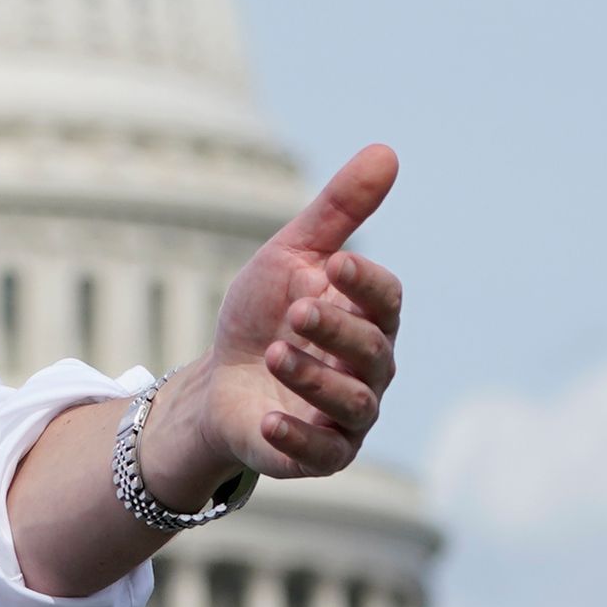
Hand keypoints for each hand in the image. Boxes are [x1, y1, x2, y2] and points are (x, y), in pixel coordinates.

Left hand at [148, 144, 403, 498]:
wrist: (219, 381)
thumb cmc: (263, 315)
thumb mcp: (291, 256)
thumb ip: (338, 211)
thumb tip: (386, 151)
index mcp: (369, 319)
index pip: (387, 300)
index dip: (367, 284)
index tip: (338, 264)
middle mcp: (370, 369)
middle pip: (374, 352)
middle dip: (337, 331)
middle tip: (297, 311)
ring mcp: (349, 416)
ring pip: (354, 403)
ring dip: (315, 378)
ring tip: (274, 354)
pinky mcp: (322, 455)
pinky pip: (325, 453)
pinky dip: (298, 437)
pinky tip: (268, 419)